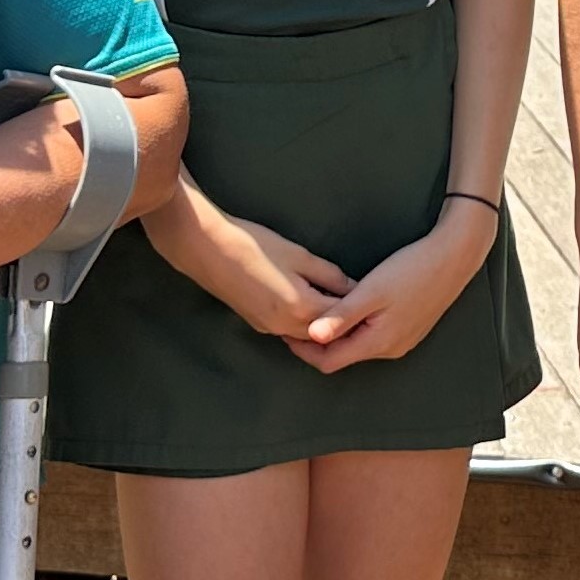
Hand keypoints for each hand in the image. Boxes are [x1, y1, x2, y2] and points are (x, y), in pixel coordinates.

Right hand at [142, 183, 350, 339]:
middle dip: (343, 321)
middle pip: (325, 332)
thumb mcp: (300, 255)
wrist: (206, 248)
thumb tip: (352, 288)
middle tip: (362, 307)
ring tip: (337, 305)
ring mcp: (269, 328)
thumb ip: (330, 275)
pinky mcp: (256, 323)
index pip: (341, 317)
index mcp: (301, 308)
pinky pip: (289, 329)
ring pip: (307, 334)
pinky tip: (309, 304)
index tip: (374, 299)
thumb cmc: (254, 245)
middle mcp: (285, 326)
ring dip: (323, 324)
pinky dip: (303, 322)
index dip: (358, 308)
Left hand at [290, 206, 493, 371]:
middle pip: (342, 356)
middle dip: (317, 342)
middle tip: (296, 318)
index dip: (302, 349)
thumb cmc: (412, 269)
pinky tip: (349, 308)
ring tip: (318, 311)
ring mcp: (401, 341)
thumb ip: (341, 317)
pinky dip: (355, 329)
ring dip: (336, 334)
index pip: (328, 361)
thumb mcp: (371, 291)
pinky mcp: (408, 330)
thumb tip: (311, 336)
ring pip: (357, 346)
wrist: (454, 257)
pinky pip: (373, 337)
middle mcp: (389, 349)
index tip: (285, 330)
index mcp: (377, 343)